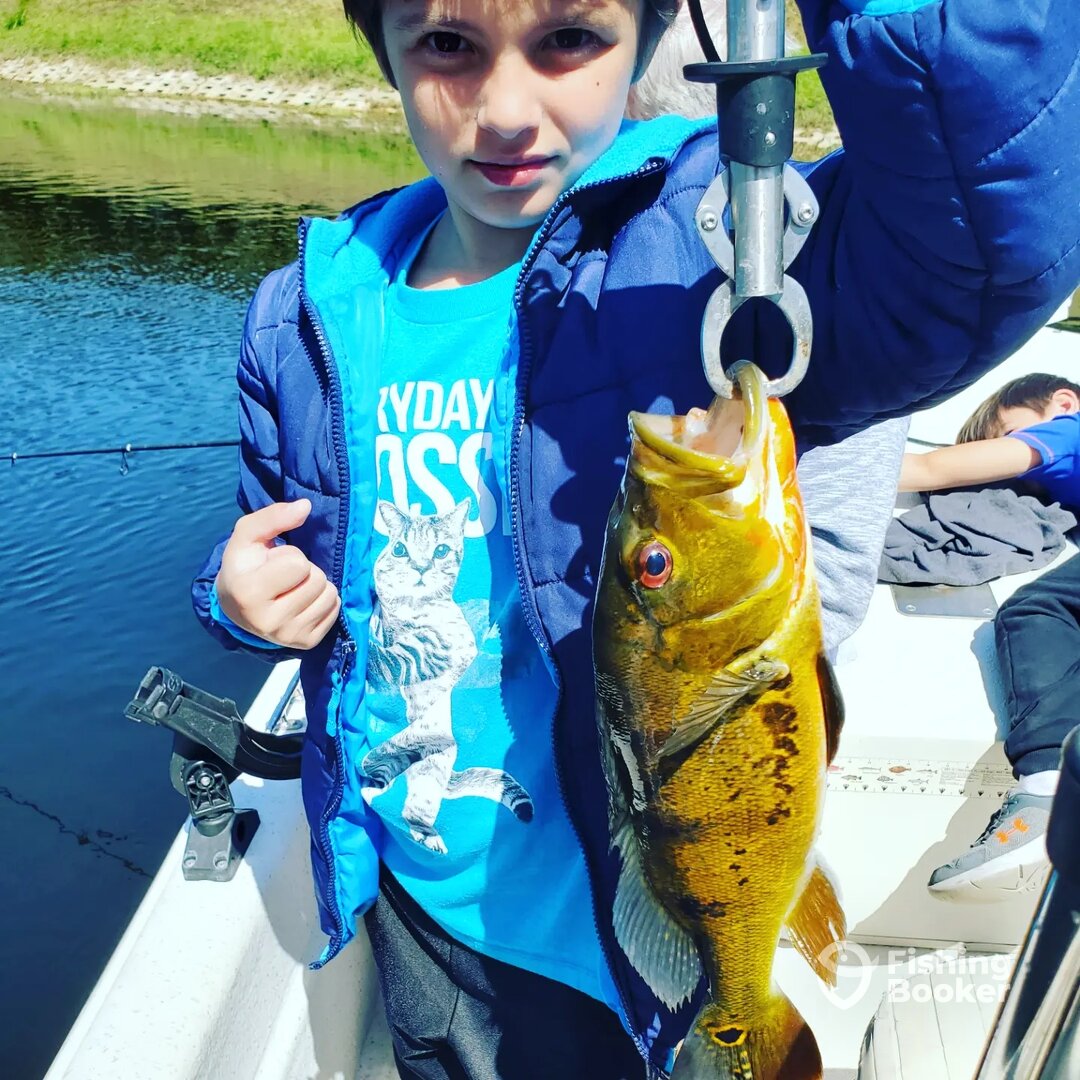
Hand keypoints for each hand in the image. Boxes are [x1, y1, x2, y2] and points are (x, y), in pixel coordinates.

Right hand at [216, 499, 340, 648]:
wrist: (237, 607)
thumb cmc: (245, 565)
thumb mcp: (248, 535)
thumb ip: (274, 516)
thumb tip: (306, 506)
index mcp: (248, 593)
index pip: (298, 563)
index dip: (288, 556)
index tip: (270, 564)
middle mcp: (268, 621)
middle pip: (317, 579)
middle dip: (305, 570)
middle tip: (282, 577)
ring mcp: (288, 636)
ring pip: (330, 595)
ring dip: (316, 584)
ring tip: (292, 588)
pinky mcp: (306, 643)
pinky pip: (335, 609)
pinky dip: (323, 601)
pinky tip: (302, 602)